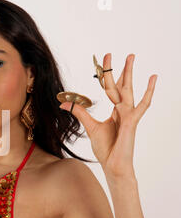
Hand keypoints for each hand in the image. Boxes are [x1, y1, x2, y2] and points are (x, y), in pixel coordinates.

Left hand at [59, 53, 156, 176]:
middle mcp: (122, 109)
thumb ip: (80, 112)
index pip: (109, 88)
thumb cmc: (106, 148)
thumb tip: (64, 102)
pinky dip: (148, 91)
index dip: (104, 75)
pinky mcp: (132, 121)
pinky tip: (153, 78)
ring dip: (129, 72)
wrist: (113, 164)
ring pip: (128, 89)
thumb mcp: (90, 126)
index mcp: (114, 110)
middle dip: (115, 69)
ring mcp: (129, 114)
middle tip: (111, 53)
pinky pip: (142, 104)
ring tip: (131, 56)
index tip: (101, 62)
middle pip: (118, 84)